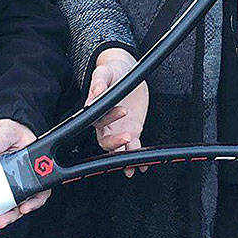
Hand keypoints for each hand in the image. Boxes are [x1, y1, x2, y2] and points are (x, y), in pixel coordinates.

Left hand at [0, 119, 49, 233]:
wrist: (2, 132)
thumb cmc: (12, 131)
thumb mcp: (7, 131)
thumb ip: (0, 139)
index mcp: (34, 165)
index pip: (40, 188)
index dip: (34, 201)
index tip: (24, 207)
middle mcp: (26, 177)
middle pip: (26, 201)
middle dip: (14, 214)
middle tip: (2, 221)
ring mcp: (15, 183)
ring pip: (14, 206)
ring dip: (5, 217)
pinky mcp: (3, 186)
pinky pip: (2, 203)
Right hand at [88, 47, 148, 176]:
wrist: (126, 71)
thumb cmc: (112, 72)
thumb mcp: (105, 72)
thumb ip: (99, 82)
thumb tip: (95, 92)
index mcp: (95, 109)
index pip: (98, 119)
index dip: (108, 118)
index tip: (122, 110)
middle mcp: (105, 124)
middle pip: (105, 141)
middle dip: (115, 143)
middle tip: (127, 138)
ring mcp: (118, 129)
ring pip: (117, 148)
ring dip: (124, 156)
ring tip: (132, 165)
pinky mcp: (131, 130)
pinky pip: (133, 147)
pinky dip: (137, 156)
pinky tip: (142, 165)